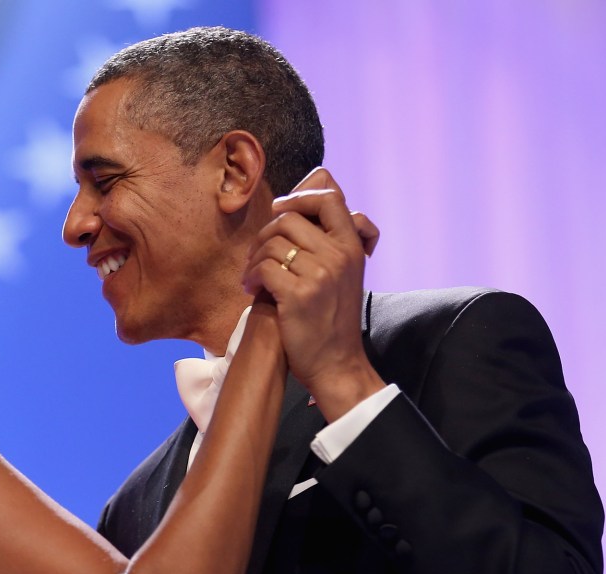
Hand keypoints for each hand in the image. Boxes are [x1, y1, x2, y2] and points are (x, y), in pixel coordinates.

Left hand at [243, 167, 385, 420]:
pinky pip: (264, 267)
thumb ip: (332, 232)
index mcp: (352, 246)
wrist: (336, 363)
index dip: (299, 196)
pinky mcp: (298, 295)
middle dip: (266, 233)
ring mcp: (320, 275)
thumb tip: (318, 179)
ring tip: (254, 276)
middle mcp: (339, 255)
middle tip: (260, 255)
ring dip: (255, 257)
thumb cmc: (334, 317)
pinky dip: (252, 276)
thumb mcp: (345, 270)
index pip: (328, 197)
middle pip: (290, 217)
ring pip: (272, 241)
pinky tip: (253, 288)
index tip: (282, 213)